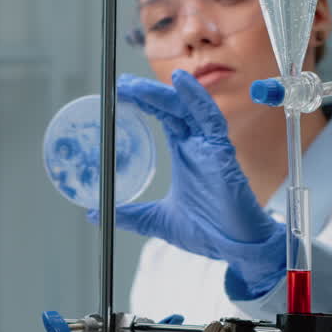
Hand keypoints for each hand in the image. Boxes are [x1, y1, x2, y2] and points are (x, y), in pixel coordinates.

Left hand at [110, 70, 286, 298]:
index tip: (120, 93)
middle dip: (147, 93)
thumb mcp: (157, 221)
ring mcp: (211, 147)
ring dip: (162, 94)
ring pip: (187, 109)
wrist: (236, 249)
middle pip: (172, 108)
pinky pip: (210, 119)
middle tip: (121, 84)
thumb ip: (130, 215)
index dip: (145, 102)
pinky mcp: (223, 153)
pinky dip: (196, 99)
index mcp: (185, 154)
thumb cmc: (208, 231)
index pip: (164, 118)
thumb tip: (95, 214)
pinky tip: (181, 83)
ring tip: (136, 86)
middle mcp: (197, 145)